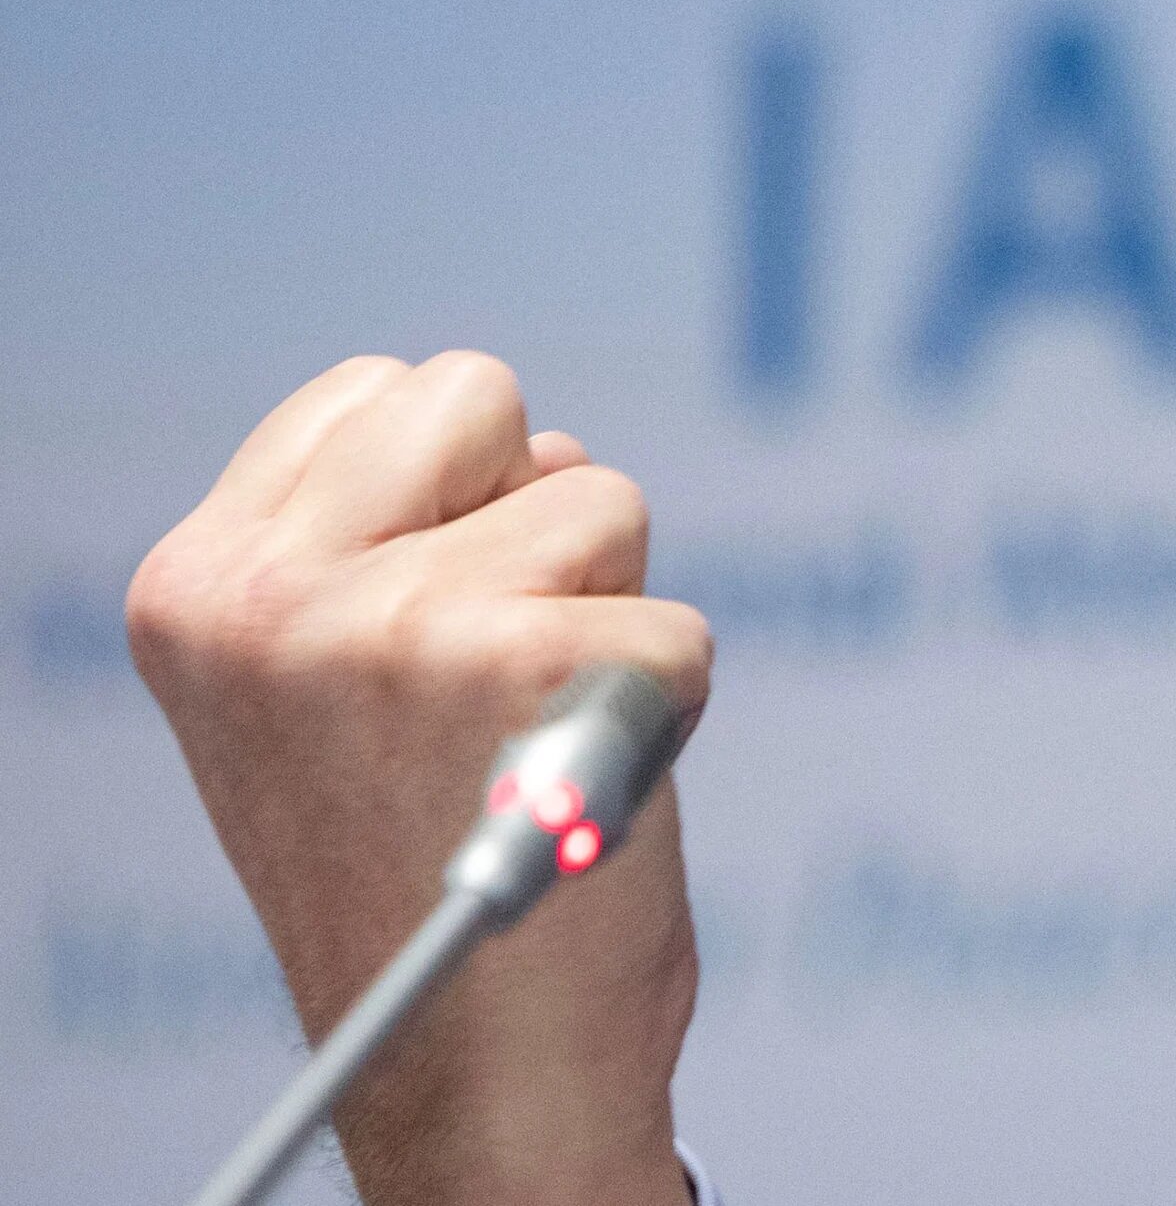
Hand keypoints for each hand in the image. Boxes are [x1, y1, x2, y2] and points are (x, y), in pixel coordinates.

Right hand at [128, 353, 710, 1205]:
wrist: (477, 1083)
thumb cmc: (416, 868)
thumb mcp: (315, 687)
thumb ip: (363, 546)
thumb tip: (505, 431)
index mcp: (201, 582)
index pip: (380, 390)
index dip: (453, 489)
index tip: (436, 616)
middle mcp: (272, 594)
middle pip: (482, 396)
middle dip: (530, 510)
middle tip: (497, 669)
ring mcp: (395, 623)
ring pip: (598, 497)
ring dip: (604, 612)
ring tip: (533, 742)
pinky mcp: (530, 665)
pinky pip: (675, 619)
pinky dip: (665, 700)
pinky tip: (589, 793)